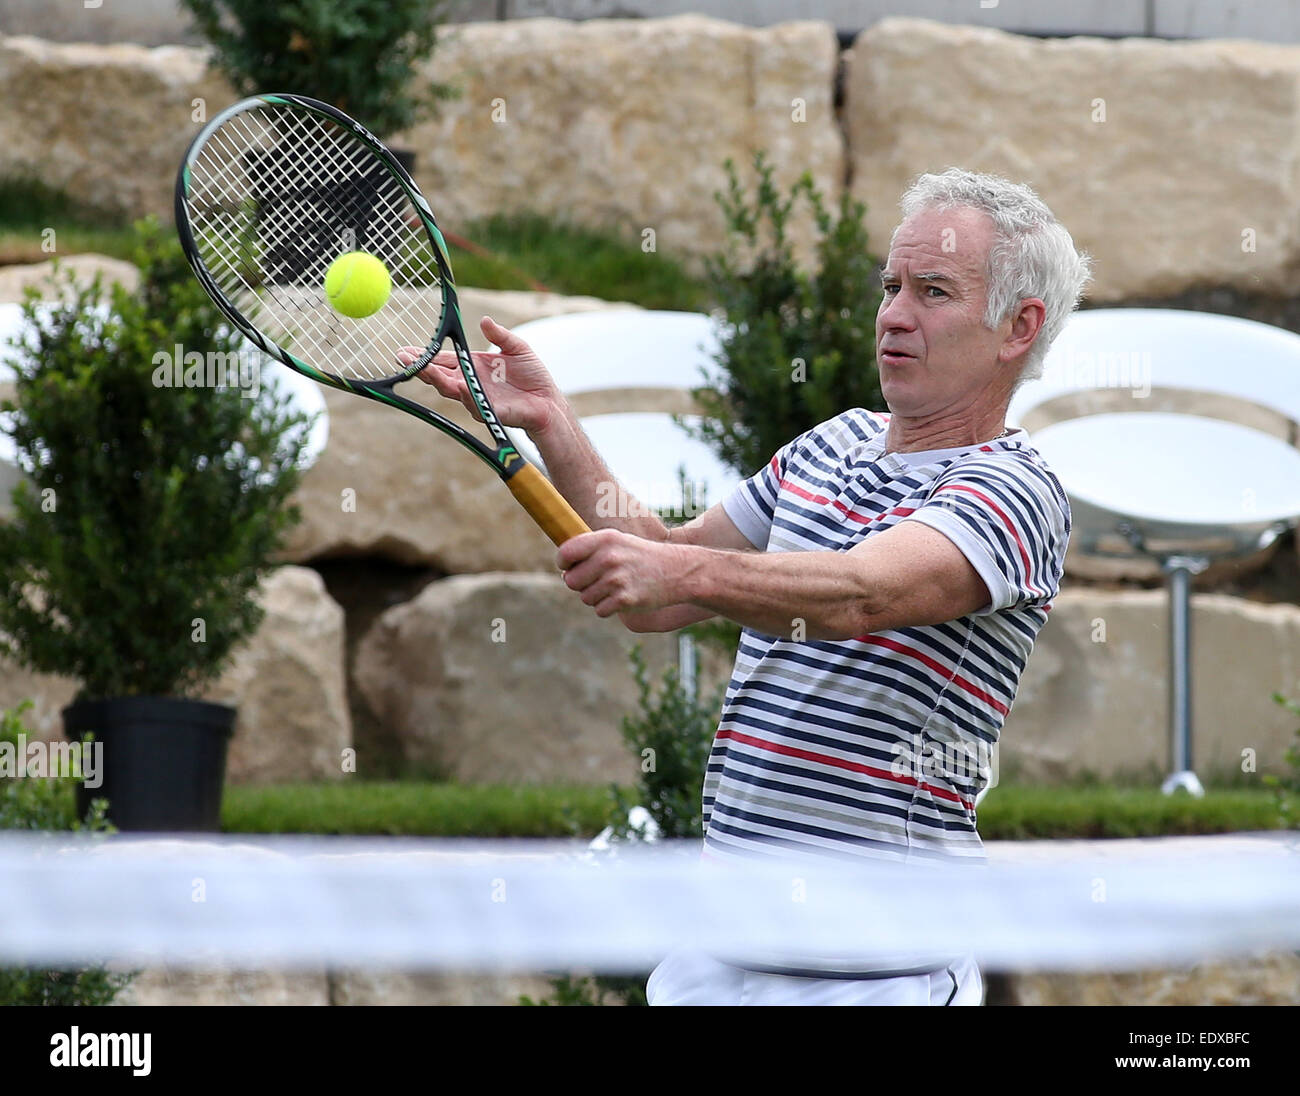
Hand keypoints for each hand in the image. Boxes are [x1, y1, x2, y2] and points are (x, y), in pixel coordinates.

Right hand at [396, 316, 560, 435]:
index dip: (423, 355)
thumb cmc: (532, 376)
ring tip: (422, 369)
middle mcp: (470, 383)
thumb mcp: (517, 347)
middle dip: (420, 367)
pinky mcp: (490, 411)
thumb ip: (500, 335)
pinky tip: (457, 387)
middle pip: (439, 376)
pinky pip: (475, 404)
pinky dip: (466, 395)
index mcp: (472, 366)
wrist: (548, 401)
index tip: (404, 351)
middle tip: (403, 359)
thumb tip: (485, 320)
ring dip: (436, 379)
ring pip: (451, 390)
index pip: (442, 360)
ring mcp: (477, 398)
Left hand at [557, 529, 687, 617]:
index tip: (569, 567)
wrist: (677, 571)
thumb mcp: (618, 541)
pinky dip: (608, 608)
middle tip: (598, 580)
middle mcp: (609, 558)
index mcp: (604, 539)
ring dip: (596, 597)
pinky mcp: (625, 600)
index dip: (563, 563)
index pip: (565, 553)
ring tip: (615, 587)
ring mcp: (617, 580)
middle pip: (571, 581)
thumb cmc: (641, 556)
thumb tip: (564, 572)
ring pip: (585, 598)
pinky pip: (600, 610)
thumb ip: (590, 550)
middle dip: (580, 584)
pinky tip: (622, 597)